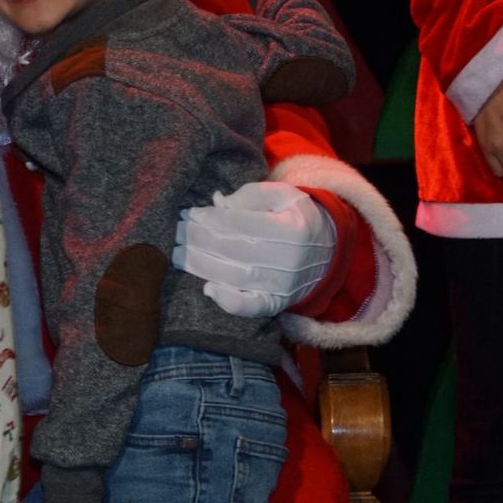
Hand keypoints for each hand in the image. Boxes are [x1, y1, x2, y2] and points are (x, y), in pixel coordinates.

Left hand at [173, 181, 335, 315]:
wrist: (328, 251)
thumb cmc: (297, 217)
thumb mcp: (285, 195)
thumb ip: (253, 195)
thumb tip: (219, 203)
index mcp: (293, 229)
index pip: (241, 224)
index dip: (211, 218)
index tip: (189, 213)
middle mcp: (289, 260)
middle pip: (233, 249)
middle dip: (198, 239)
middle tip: (174, 231)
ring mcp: (283, 286)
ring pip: (234, 276)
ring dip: (199, 265)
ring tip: (175, 254)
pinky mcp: (277, 303)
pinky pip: (251, 307)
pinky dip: (228, 302)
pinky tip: (207, 289)